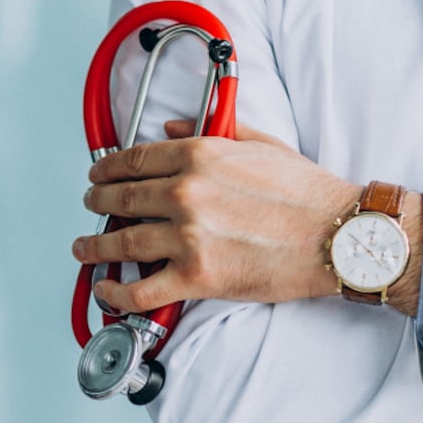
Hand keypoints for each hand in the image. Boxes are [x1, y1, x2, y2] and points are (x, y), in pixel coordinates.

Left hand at [73, 120, 362, 313]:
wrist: (338, 236)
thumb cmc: (307, 193)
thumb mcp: (259, 144)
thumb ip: (211, 132)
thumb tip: (172, 128)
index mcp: (199, 156)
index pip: (135, 160)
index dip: (108, 168)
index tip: (98, 174)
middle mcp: (186, 193)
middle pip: (121, 198)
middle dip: (97, 202)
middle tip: (90, 205)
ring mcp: (188, 238)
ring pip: (121, 243)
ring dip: (95, 246)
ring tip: (85, 247)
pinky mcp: (197, 278)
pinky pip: (141, 290)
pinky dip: (116, 294)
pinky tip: (106, 290)